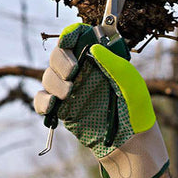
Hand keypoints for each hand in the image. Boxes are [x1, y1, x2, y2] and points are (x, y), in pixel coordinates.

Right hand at [34, 24, 169, 177]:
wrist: (130, 142)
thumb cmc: (135, 111)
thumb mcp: (130, 83)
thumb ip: (114, 63)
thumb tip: (93, 47)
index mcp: (97, 61)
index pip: (77, 38)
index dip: (70, 35)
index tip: (69, 40)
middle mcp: (82, 73)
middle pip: (57, 55)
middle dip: (60, 60)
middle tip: (73, 72)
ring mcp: (71, 91)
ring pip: (47, 77)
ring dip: (54, 82)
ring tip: (70, 93)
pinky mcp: (63, 110)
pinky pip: (42, 101)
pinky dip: (44, 102)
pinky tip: (55, 105)